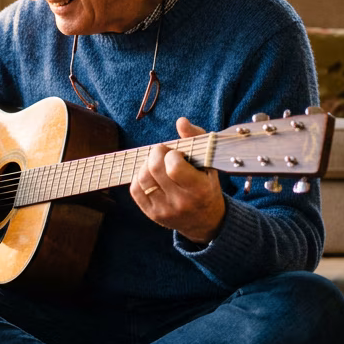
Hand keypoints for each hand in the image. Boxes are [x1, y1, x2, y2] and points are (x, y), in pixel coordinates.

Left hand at [132, 117, 225, 244]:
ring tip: (156, 163)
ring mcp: (165, 210)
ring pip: (142, 178)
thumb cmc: (207, 186)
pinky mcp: (153, 215)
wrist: (206, 222)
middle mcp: (181, 202)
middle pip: (154, 169)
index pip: (174, 167)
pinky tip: (149, 175)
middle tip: (162, 152)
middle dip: (155, 153)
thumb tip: (181, 121)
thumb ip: (196, 138)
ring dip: (146, 164)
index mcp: (199, 189)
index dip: (170, 154)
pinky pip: (135, 190)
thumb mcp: (209, 163)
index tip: (176, 153)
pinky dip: (138, 177)